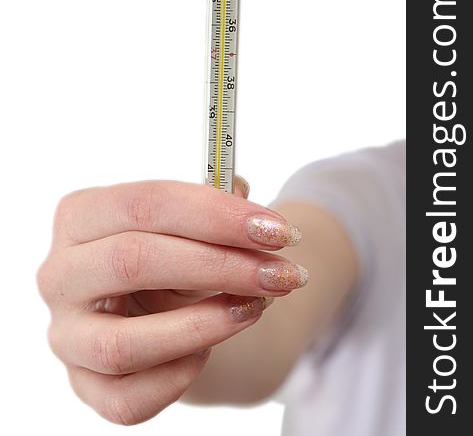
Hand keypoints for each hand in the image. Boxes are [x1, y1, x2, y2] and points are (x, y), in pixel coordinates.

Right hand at [37, 179, 306, 424]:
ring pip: (123, 344)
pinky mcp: (85, 385)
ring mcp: (66, 336)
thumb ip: (221, 208)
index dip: (216, 215)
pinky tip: (209, 350)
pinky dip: (180, 375)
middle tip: (280, 272)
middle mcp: (60, 274)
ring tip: (255, 308)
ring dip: (204, 326)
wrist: (159, 303)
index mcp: (80, 215)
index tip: (277, 230)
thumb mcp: (192, 220)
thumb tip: (259, 221)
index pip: (144, 204)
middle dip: (220, 266)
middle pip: (133, 261)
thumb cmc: (175, 250)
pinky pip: (129, 399)